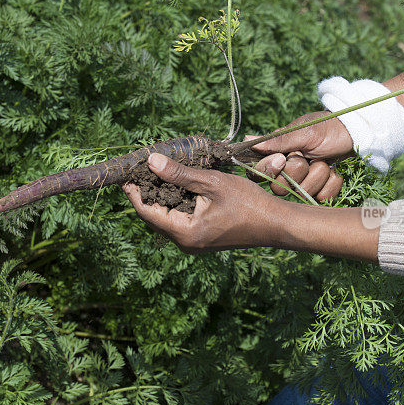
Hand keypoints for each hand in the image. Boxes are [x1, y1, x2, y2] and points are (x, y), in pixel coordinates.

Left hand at [122, 153, 288, 252]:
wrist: (276, 224)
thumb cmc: (248, 203)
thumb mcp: (212, 183)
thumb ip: (179, 174)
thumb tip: (151, 161)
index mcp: (184, 232)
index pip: (146, 211)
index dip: (134, 192)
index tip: (127, 172)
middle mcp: (185, 242)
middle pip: (153, 216)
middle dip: (146, 192)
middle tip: (140, 168)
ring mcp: (193, 243)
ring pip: (166, 217)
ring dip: (161, 196)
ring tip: (156, 172)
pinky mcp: (202, 238)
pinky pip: (179, 220)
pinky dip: (175, 202)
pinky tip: (177, 185)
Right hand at [246, 112, 353, 199]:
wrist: (355, 133)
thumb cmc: (327, 127)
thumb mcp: (303, 132)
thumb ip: (277, 141)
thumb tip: (248, 141)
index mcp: (278, 155)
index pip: (259, 173)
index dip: (269, 170)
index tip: (283, 159)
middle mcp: (287, 171)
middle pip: (279, 188)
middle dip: (298, 172)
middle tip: (307, 157)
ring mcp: (304, 182)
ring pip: (302, 193)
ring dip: (318, 174)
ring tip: (325, 160)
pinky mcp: (320, 190)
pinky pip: (322, 197)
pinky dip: (332, 182)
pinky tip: (335, 170)